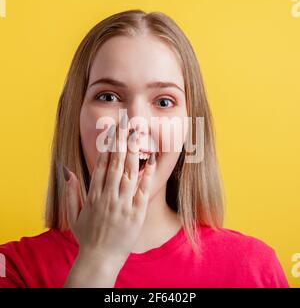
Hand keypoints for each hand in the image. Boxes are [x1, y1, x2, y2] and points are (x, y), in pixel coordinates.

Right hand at [63, 116, 155, 286]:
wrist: (100, 259)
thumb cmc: (87, 236)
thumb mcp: (73, 215)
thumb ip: (71, 193)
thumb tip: (68, 172)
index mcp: (94, 195)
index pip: (102, 164)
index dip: (108, 146)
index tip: (112, 131)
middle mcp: (108, 196)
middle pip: (116, 163)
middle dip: (122, 141)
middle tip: (127, 124)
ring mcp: (123, 204)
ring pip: (129, 173)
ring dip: (134, 152)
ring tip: (138, 134)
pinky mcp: (136, 213)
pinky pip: (142, 191)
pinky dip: (146, 175)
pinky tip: (150, 160)